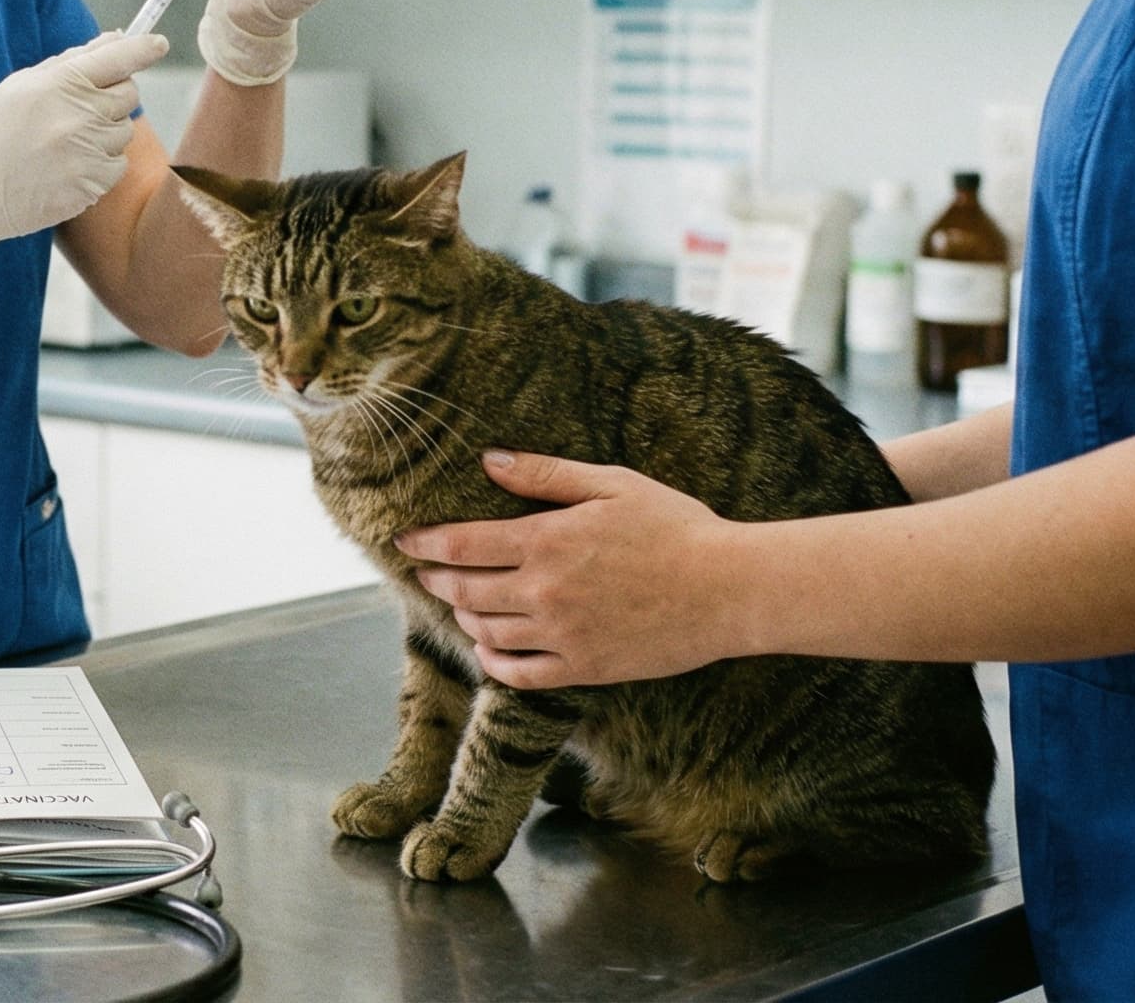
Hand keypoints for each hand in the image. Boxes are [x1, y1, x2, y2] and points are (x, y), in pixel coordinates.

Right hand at [0, 31, 167, 289]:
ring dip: (105, 133)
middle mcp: (77, 116)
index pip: (117, 57)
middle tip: (81, 107)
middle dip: (112, 96)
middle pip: (129, 94)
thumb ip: (71, 62)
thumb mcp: (21, 86)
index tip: (158, 43)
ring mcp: (86, 154)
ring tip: (65, 142)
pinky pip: (116, 166)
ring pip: (124, 132)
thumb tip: (117, 38)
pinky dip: (101, 164)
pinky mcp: (90, 186)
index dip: (144, 47)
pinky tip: (68, 166)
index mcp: (58, 84)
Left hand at [395, 450, 749, 687]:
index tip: (406, 542)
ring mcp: (562, 635)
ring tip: (460, 602)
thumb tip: (489, 460)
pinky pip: (521, 675)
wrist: (728, 589)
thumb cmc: (675, 526)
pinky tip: (489, 649)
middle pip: (465, 591)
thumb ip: (545, 474)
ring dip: (464, 616)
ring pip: (487, 632)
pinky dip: (494, 663)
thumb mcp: (610, 484)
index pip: (461, 545)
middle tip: (425, 571)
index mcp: (546, 542)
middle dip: (437, 579)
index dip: (425, 544)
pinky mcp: (584, 667)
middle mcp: (544, 593)